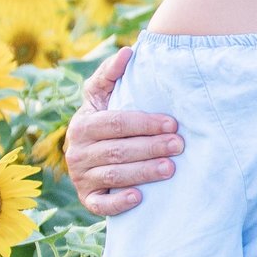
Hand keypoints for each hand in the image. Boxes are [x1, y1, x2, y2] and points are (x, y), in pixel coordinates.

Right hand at [65, 47, 181, 216]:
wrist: (90, 154)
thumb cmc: (105, 118)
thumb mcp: (102, 95)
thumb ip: (111, 74)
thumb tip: (128, 52)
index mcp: (83, 124)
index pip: (116, 123)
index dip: (144, 123)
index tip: (173, 123)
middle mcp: (77, 152)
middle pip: (117, 150)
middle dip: (151, 147)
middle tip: (179, 146)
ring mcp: (81, 177)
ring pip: (113, 175)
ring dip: (143, 172)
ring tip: (171, 168)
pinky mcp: (88, 199)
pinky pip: (101, 204)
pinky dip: (119, 203)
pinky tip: (139, 197)